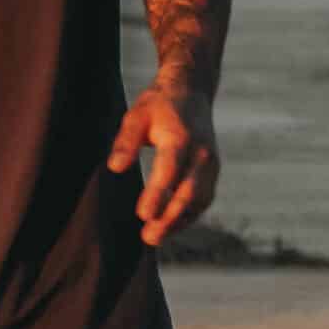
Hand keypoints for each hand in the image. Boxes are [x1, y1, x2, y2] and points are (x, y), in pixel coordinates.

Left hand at [107, 83, 219, 246]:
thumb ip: (126, 142)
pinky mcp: (213, 170)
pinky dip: (189, 215)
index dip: (157, 195)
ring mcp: (211, 163)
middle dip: (169, 218)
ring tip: (155, 237)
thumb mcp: (136, 116)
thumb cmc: (159, 106)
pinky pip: (204, 198)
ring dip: (179, 221)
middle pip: (189, 192)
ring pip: (199, 200)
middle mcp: (201, 153)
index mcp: (180, 138)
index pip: (169, 171)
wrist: (191, 91)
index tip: (142, 215)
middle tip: (148, 237)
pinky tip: (170, 226)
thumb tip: (115, 168)